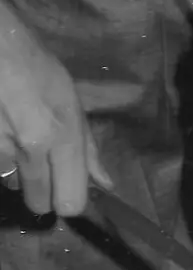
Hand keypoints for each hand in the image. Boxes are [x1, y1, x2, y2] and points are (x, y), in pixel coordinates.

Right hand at [0, 0, 109, 214]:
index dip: (69, 201)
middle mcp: (32, 147)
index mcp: (63, 135)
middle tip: (41, 166)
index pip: (70, 203)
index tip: (66, 189)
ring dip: (15, 172)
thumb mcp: (71, 100)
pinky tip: (1, 130)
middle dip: (42, 193)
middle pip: (38, 203)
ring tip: (16, 137)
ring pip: (12, 185)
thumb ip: (88, 148)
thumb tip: (105, 184)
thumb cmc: (34, 65)